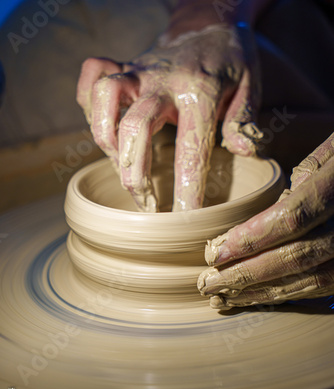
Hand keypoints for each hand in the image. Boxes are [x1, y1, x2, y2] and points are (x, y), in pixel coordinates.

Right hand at [76, 22, 261, 211]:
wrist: (207, 20)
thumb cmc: (230, 60)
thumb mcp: (249, 86)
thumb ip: (244, 119)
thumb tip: (246, 151)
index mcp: (200, 90)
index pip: (190, 149)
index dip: (186, 189)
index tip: (183, 220)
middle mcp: (162, 80)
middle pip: (135, 126)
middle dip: (135, 174)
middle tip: (146, 205)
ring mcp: (138, 70)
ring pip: (104, 97)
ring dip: (105, 137)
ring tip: (120, 165)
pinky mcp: (122, 64)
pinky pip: (91, 76)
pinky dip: (87, 103)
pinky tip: (103, 127)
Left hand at [198, 133, 333, 308]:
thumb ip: (305, 176)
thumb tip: (267, 216)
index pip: (291, 218)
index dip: (251, 239)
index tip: (213, 252)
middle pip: (296, 257)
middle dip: (247, 275)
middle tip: (207, 284)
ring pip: (311, 280)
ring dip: (263, 293)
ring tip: (224, 298)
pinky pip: (326, 287)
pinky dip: (289, 295)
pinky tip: (259, 298)